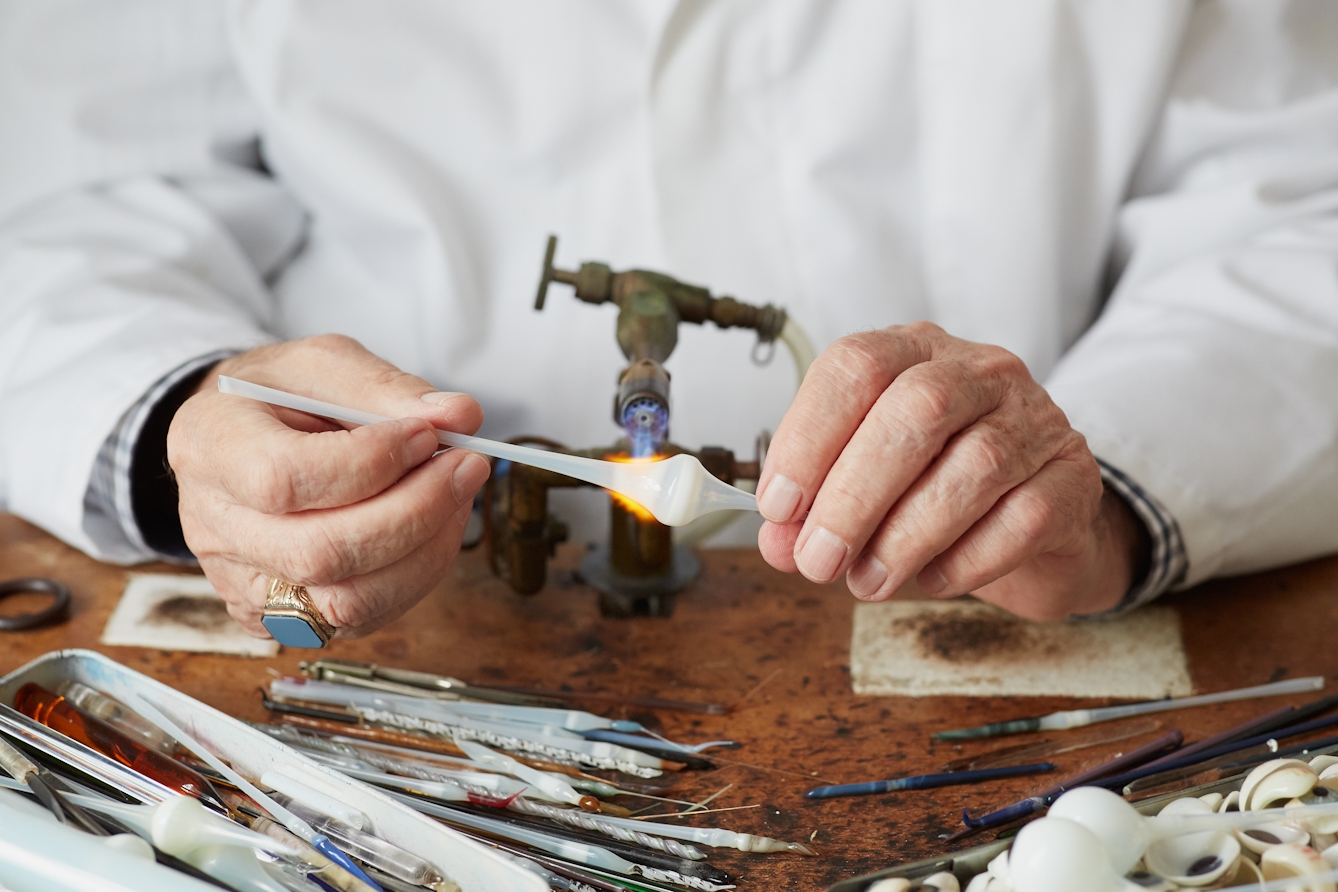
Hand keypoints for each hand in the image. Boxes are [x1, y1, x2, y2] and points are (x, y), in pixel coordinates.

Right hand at [168, 335, 488, 637]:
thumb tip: (460, 417)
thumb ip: (387, 388)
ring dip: (424, 550)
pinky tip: (431, 528)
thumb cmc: (281, 395)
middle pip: (319, 553)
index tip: (424, 434)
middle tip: (465, 466)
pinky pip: (358, 619)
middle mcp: (213, 524)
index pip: (284, 478)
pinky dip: (414, 576)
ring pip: (345, 603)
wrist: (242, 435)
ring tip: (454, 495)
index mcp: (209, 443)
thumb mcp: (324, 365)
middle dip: (414, 512)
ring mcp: (240, 581)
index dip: (369, 463)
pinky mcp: (275, 616)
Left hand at [755, 323, 1147, 620]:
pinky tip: (932, 580)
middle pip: (918, 410)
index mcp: (913, 352)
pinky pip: (1023, 518)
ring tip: (866, 582)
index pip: (857, 367)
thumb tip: (778, 544)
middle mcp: (979, 371)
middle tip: (819, 560)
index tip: (778, 507)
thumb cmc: (934, 489)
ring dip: (906, 536)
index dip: (809, 437)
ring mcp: (1036, 419)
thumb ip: (815, 510)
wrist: (1035, 522)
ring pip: (974, 467)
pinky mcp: (1075, 478)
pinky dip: (967, 559)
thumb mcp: (864, 487)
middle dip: (856, 494)